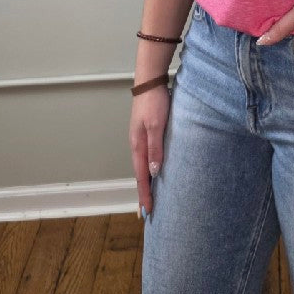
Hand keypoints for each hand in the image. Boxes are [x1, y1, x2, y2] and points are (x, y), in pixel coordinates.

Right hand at [129, 84, 169, 216]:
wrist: (150, 81)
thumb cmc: (154, 102)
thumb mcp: (156, 125)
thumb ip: (155, 148)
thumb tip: (154, 172)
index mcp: (138, 146)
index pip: (141, 176)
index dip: (144, 195)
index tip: (147, 212)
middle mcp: (137, 145)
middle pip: (140, 174)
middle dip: (143, 193)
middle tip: (146, 212)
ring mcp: (141, 138)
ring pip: (143, 166)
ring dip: (146, 182)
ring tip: (149, 196)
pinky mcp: (146, 132)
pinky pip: (147, 156)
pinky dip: (149, 168)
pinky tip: (154, 170)